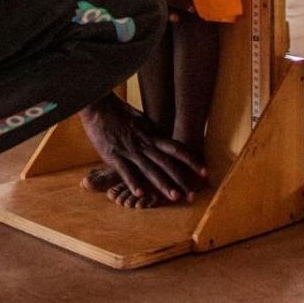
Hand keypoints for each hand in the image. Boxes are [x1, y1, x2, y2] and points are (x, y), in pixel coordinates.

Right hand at [80, 94, 207, 202]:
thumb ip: (152, 132)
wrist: (98, 105)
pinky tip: (139, 194)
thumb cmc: (119, 112)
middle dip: (181, 179)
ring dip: (163, 184)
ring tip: (175, 197)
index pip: (177, 149)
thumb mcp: (141, 120)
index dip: (192, 160)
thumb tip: (164, 139)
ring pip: (149, 169)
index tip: (205, 172)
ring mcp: (129, 150)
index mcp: (152, 135)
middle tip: (193, 195)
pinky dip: (132, 182)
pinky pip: (125, 171)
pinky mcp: (113, 155)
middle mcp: (144, 144)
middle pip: (167, 163)